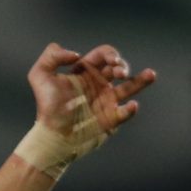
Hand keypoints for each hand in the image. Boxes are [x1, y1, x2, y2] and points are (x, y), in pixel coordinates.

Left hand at [28, 42, 155, 151]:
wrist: (51, 135)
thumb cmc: (46, 107)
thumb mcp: (39, 75)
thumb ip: (52, 56)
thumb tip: (76, 54)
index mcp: (85, 72)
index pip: (104, 54)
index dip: (111, 54)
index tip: (110, 62)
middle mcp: (98, 84)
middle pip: (119, 67)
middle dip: (122, 66)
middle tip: (120, 72)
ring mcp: (106, 101)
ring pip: (129, 87)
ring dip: (141, 80)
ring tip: (151, 74)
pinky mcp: (110, 119)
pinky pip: (125, 112)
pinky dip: (131, 109)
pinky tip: (132, 105)